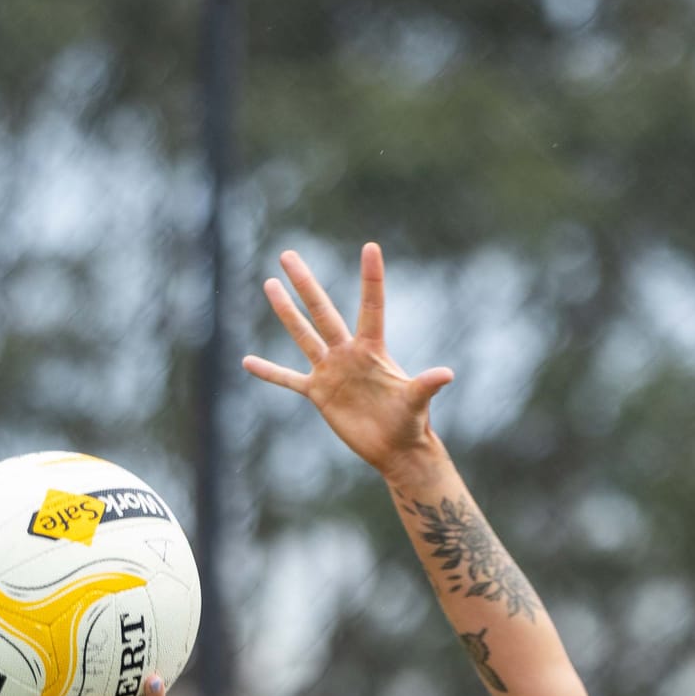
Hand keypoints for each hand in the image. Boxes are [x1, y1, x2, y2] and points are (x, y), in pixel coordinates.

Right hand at [243, 243, 454, 478]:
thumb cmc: (410, 423)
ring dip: (286, 312)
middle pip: (322, 312)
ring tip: (270, 284)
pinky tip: (247, 362)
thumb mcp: (416, 402)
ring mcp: (331, 371)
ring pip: (303, 335)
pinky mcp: (319, 393)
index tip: (371, 246)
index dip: (371, 278)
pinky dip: (269, 372)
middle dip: (305, 284)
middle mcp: (348, 353)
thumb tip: (447, 374)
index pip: (371, 306)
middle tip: (288, 254)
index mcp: (372, 349)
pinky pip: (289, 379)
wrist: (395, 449)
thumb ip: (425, 385)